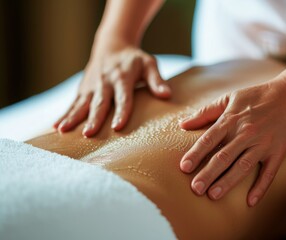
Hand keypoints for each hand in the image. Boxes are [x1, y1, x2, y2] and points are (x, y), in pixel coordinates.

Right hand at [54, 45, 170, 136]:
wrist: (112, 45)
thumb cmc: (134, 59)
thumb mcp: (149, 64)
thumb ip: (156, 80)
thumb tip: (166, 95)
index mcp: (122, 77)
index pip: (123, 97)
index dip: (121, 111)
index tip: (118, 127)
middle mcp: (105, 82)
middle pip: (100, 102)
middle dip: (94, 118)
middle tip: (89, 134)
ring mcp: (91, 86)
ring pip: (82, 103)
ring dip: (73, 117)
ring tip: (63, 131)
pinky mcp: (83, 89)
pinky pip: (73, 103)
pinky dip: (65, 114)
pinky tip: (56, 127)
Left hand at [179, 79, 285, 205]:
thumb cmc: (257, 96)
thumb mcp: (229, 98)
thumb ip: (205, 112)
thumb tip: (182, 124)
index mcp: (231, 119)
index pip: (209, 139)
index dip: (195, 154)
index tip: (184, 167)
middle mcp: (246, 133)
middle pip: (223, 156)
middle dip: (208, 173)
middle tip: (195, 188)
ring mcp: (263, 144)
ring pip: (243, 166)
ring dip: (228, 182)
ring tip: (213, 195)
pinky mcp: (278, 152)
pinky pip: (269, 173)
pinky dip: (260, 187)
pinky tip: (250, 202)